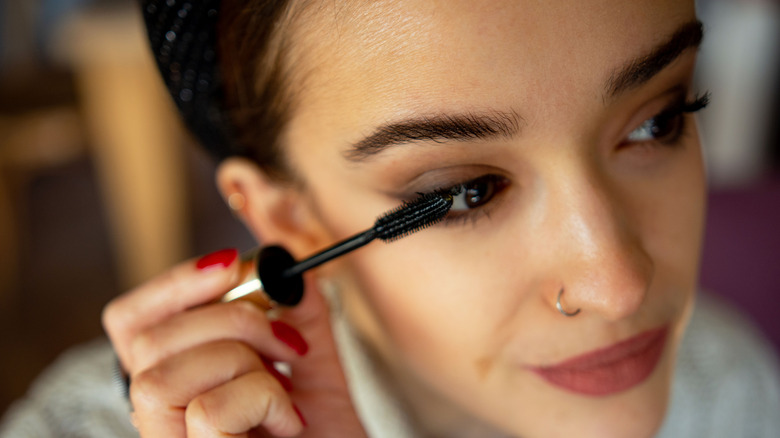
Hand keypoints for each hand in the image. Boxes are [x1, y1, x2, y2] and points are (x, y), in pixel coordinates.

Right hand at [103, 248, 366, 436]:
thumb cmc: (326, 437)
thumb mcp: (315, 367)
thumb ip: (299, 317)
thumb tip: (287, 267)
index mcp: (179, 388)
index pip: (129, 324)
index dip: (172, 284)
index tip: (230, 263)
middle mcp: (162, 421)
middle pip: (144, 342)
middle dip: (229, 319)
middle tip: (287, 340)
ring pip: (162, 377)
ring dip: (245, 363)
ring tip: (285, 389)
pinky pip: (208, 411)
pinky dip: (266, 400)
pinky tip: (289, 422)